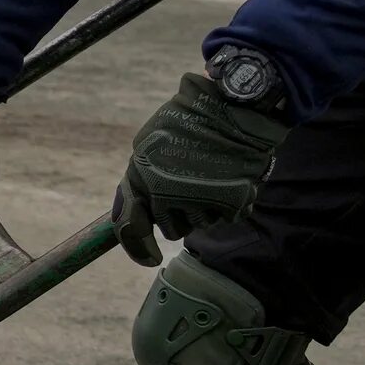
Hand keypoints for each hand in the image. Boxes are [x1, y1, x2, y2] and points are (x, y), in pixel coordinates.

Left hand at [115, 72, 290, 263]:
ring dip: (203, 209)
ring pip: (199, 225)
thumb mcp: (147, 143)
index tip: (150, 258)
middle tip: (189, 186)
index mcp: (143, 179)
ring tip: (209, 176)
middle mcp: (169, 196)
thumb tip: (132, 213)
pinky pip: (225, 218)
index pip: (131, 228)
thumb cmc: (187, 120)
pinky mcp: (232, 205)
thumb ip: (138, 180)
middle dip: (178, 214)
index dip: (138, 248)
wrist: (233, 107)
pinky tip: (227, 178)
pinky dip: (226, 204)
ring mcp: (202, 202)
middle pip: (171, 229)